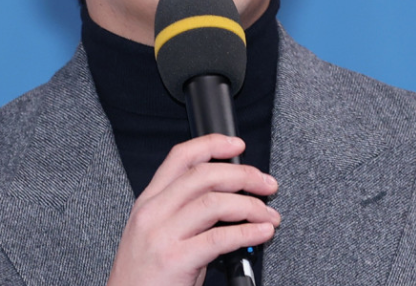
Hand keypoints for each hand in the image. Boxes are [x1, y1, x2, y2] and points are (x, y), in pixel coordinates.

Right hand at [107, 134, 279, 285]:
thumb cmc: (147, 276)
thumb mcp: (158, 233)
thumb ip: (185, 212)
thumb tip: (229, 198)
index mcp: (149, 201)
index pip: (181, 157)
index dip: (212, 144)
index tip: (237, 145)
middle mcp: (153, 212)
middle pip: (203, 175)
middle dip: (243, 175)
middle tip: (266, 184)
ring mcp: (161, 235)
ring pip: (213, 202)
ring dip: (250, 205)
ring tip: (269, 214)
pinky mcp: (174, 261)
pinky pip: (218, 239)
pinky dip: (247, 232)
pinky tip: (261, 233)